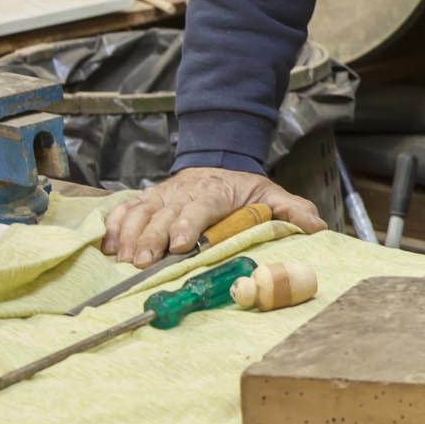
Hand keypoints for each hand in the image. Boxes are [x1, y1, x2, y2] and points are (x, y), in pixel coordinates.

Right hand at [102, 166, 322, 266]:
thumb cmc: (243, 187)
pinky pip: (126, 210)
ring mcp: (163, 196)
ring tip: (124, 259)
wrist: (219, 160)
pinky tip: (107, 247)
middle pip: (165, 215)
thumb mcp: (272, 194)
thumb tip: (317, 227)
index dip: (189, 225)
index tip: (182, 244)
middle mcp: (185, 193)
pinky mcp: (147, 200)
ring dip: (130, 235)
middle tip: (144, 262)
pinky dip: (114, 227)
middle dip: (153, 238)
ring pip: (141, 213)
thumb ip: (292, 210)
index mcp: (216, 192)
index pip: (200, 208)